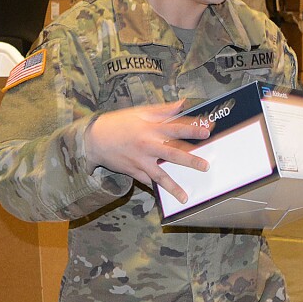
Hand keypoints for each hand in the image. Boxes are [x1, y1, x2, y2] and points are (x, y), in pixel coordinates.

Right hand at [85, 102, 211, 202]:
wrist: (94, 139)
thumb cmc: (119, 123)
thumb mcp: (140, 112)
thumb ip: (163, 110)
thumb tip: (182, 104)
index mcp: (151, 128)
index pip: (176, 128)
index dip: (192, 130)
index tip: (208, 132)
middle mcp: (148, 145)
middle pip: (173, 154)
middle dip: (190, 161)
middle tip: (205, 166)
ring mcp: (141, 161)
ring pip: (160, 176)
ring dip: (173, 187)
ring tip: (185, 198)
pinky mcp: (134, 172)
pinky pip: (148, 182)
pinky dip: (157, 189)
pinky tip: (167, 197)